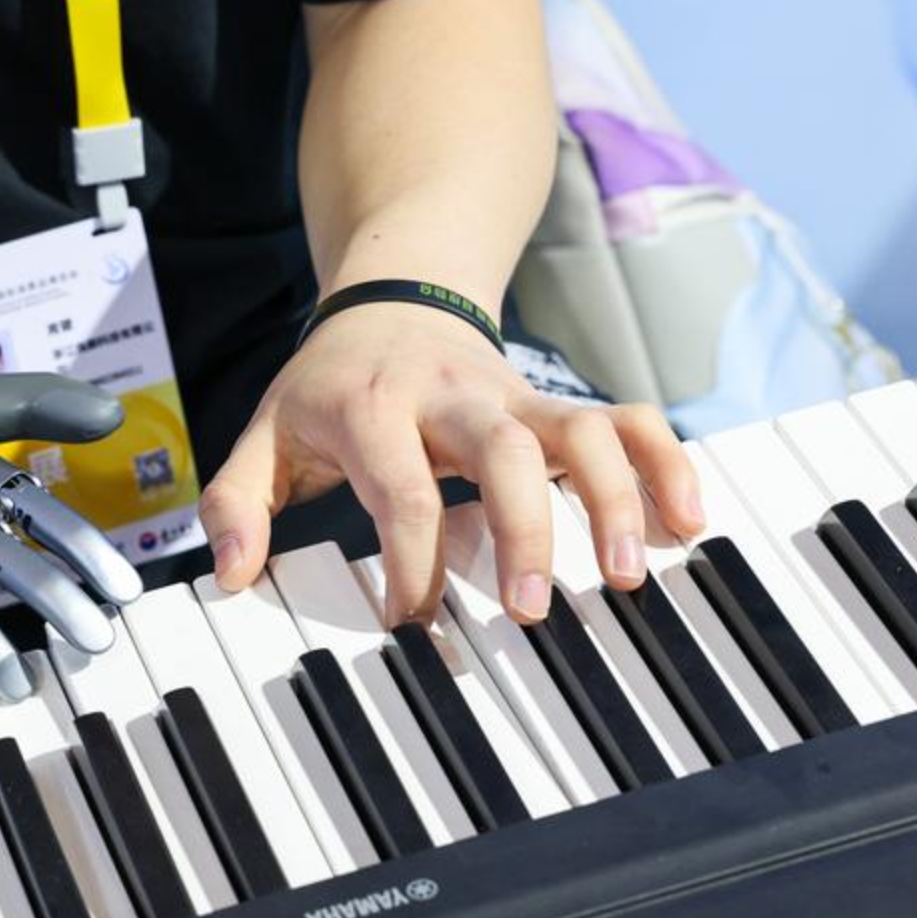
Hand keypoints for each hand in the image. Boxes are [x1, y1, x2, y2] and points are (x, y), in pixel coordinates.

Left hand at [199, 304, 704, 625]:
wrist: (391, 299)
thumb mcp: (265, 432)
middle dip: (523, 529)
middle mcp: (453, 396)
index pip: (401, 485)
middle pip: (505, 449)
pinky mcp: (555, 404)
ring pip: (581, 429)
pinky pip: (625, 420)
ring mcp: (514, 397)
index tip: (409, 618)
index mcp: (374, 406)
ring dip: (612, 499)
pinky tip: (685, 520)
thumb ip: (235, 502)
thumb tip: (230, 577)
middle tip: (527, 610)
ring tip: (627, 574)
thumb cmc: (328, 385)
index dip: (410, 556)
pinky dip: (662, 463)